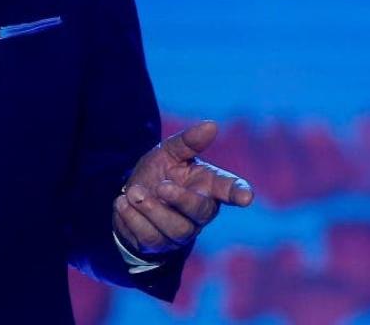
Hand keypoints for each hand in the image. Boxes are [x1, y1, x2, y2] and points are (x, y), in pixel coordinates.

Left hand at [112, 120, 252, 256]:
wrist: (129, 196)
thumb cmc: (159, 172)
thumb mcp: (169, 152)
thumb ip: (188, 141)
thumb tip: (213, 125)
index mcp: (207, 186)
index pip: (229, 190)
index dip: (239, 192)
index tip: (246, 196)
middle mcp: (199, 212)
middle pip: (200, 212)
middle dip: (181, 199)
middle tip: (161, 186)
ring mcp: (180, 232)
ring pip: (174, 229)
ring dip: (151, 209)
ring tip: (133, 192)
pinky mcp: (158, 244)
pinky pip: (149, 238)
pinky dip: (132, 219)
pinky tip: (122, 203)